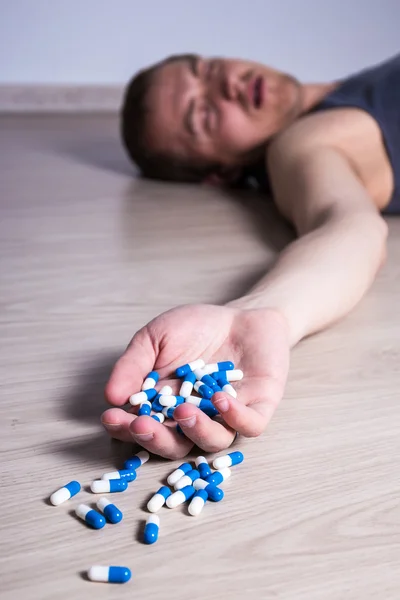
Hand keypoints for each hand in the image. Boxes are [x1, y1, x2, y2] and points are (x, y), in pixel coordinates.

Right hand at [102, 304, 289, 458]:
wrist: (240, 316)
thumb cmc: (196, 328)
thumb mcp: (156, 338)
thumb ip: (134, 364)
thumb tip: (111, 396)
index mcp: (166, 407)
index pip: (142, 428)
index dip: (126, 428)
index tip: (112, 417)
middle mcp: (195, 420)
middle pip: (174, 445)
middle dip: (156, 439)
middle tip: (143, 424)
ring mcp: (227, 417)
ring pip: (213, 441)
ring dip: (196, 431)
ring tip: (184, 411)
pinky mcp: (257, 408)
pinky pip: (250, 425)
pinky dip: (235, 418)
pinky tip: (219, 399)